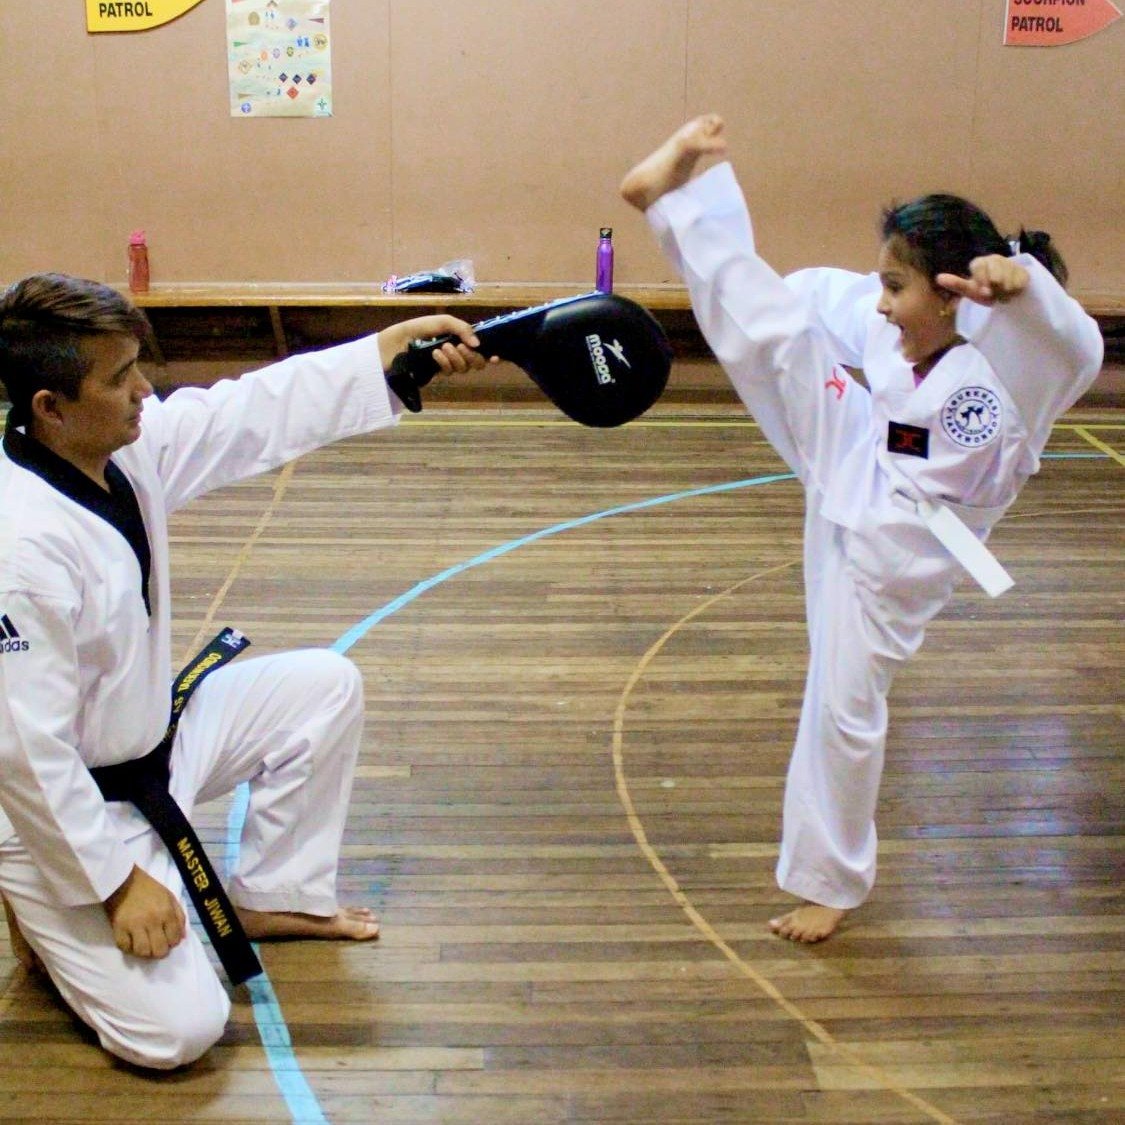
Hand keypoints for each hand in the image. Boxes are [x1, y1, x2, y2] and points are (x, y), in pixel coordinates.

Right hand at [103, 864, 186, 958]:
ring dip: (144, 952)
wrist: (124, 880)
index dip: (173, 942)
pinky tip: (131, 941)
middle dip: (160, 951)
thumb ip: (179, 916)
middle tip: (156, 945)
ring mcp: (134, 925)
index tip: (168, 939)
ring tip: (144, 945)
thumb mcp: (170, 897)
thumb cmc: (149, 888)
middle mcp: (152, 921)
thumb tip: (182, 938)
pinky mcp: (118, 928)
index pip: (174, 939)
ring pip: (142, 952)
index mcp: (167, 912)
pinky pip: (124, 948)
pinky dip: (128, 948)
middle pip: (159, 950)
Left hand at [377, 314, 497, 374]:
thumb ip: (462, 329)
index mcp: (459, 338)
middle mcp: (457, 353)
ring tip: (442, 347)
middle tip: (459, 346)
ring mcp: (447, 365)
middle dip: (471, 356)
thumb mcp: (442, 322)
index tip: (496, 357)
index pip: (480, 349)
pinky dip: (445, 362)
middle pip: (477, 362)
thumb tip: (479, 344)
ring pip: (464, 368)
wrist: (395, 343)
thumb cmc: (417, 329)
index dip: (491, 355)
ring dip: (455, 357)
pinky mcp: (437, 375)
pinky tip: (435, 354)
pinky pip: (450, 372)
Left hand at [936, 255, 1028, 305]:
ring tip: (1002, 294)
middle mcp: (994, 259)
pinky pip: (1019, 283)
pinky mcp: (1023, 270)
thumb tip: (938, 277)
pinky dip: (1015, 291)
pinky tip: (1012, 291)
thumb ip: (956, 284)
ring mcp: (1010, 263)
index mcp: (979, 263)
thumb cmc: (984, 290)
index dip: (981, 280)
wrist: (1005, 292)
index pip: (978, 266)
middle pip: (995, 276)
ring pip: (1008, 281)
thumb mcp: (969, 290)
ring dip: (1004, 293)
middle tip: (993, 294)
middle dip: (994, 290)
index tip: (984, 292)